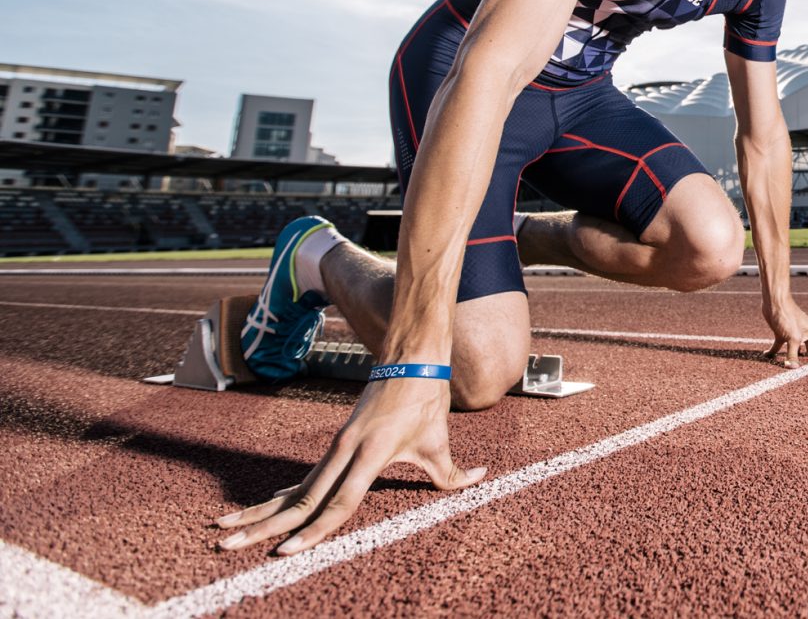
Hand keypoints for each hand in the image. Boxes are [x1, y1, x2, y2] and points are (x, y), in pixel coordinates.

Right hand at [214, 376, 484, 555]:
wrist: (409, 359)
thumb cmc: (425, 401)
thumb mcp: (439, 441)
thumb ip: (454, 473)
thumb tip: (480, 480)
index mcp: (370, 454)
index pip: (339, 503)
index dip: (315, 531)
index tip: (286, 553)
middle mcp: (344, 452)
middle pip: (299, 500)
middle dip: (263, 527)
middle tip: (225, 547)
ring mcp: (335, 449)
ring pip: (293, 490)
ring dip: (257, 513)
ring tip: (222, 532)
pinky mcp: (333, 447)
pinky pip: (302, 480)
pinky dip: (277, 498)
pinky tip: (255, 512)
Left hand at [763, 298, 807, 368]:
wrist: (775, 302)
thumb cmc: (788, 317)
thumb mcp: (792, 338)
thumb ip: (793, 355)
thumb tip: (794, 368)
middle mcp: (805, 334)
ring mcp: (793, 334)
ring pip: (795, 350)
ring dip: (792, 358)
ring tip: (790, 368)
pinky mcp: (782, 333)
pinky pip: (779, 346)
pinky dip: (774, 352)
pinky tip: (767, 356)